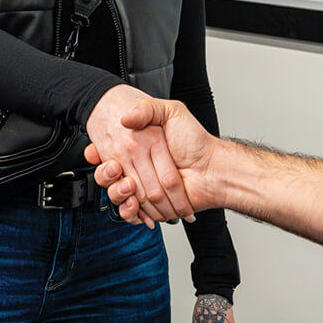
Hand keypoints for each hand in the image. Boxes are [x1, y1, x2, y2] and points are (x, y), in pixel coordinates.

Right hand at [84, 85, 195, 224]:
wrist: (215, 166)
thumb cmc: (196, 139)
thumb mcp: (172, 111)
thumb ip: (149, 109)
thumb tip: (126, 118)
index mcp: (139, 146)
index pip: (113, 157)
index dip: (108, 164)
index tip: (112, 164)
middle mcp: (138, 166)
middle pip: (115, 179)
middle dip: (116, 181)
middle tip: (124, 177)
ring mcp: (143, 186)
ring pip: (119, 196)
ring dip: (121, 196)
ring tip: (130, 188)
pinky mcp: (150, 205)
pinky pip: (131, 212)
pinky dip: (131, 213)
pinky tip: (135, 206)